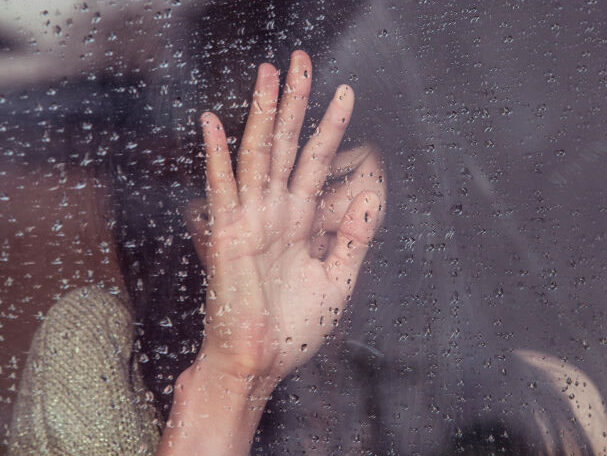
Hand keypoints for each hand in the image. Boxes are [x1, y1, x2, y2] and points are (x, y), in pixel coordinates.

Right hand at [193, 50, 382, 383]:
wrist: (260, 365)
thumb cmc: (292, 330)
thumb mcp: (337, 280)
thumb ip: (354, 237)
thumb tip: (371, 192)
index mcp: (299, 223)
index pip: (315, 163)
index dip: (330, 128)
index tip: (344, 94)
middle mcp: (274, 214)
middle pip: (285, 146)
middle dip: (295, 103)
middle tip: (301, 61)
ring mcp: (249, 221)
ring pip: (258, 156)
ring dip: (262, 114)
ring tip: (270, 73)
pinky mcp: (227, 237)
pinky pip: (222, 190)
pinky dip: (217, 156)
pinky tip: (214, 123)